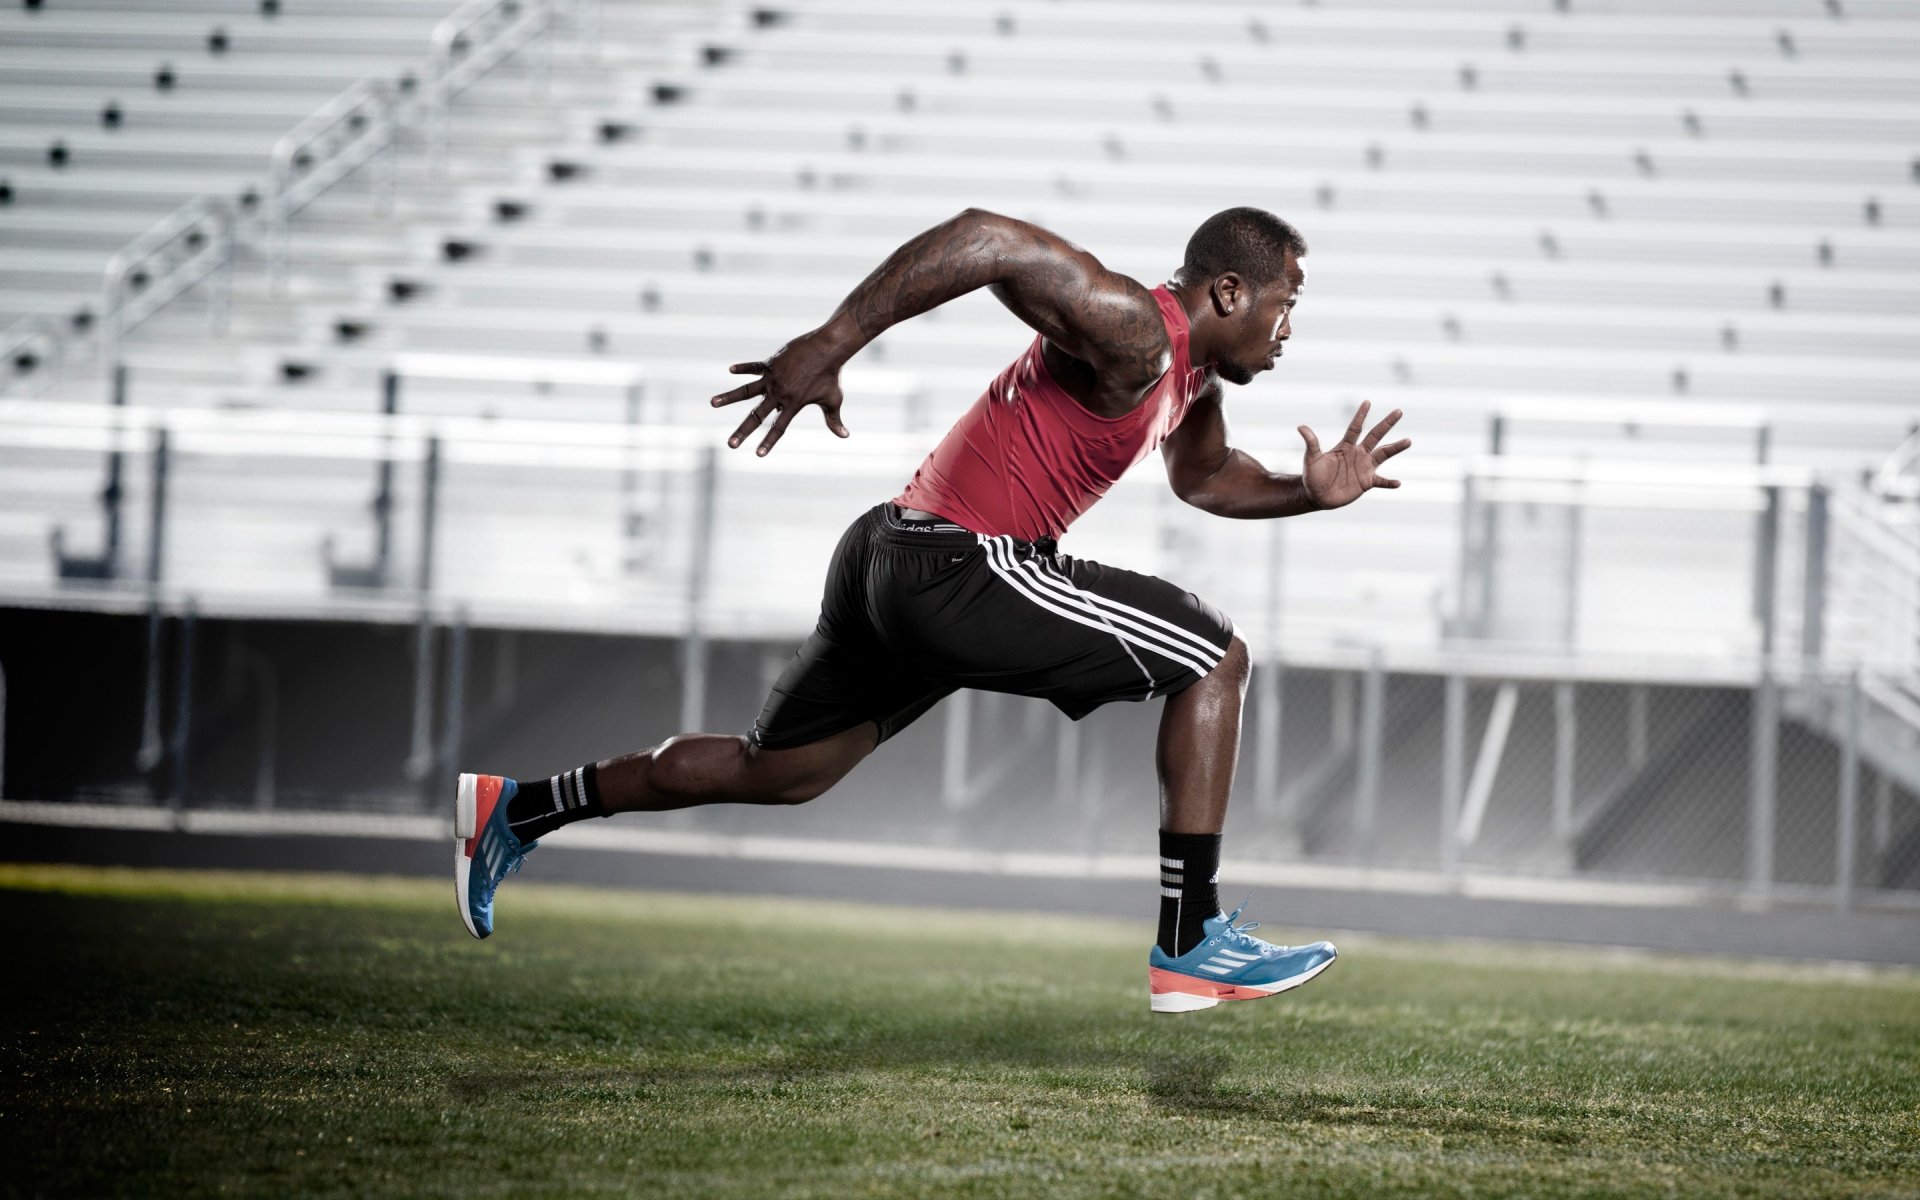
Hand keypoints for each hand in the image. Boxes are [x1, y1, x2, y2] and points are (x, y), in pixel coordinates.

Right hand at [710, 331, 851, 455]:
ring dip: (728, 397)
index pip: (778, 428)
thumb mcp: (833, 399)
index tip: (757, 455)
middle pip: (757, 416)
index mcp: (793, 405)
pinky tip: (730, 370)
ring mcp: (773, 378)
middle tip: (730, 444)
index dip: (768, 442)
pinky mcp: (771, 364)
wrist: (827, 348)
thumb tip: (845, 436)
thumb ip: (834, 420)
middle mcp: (780, 394)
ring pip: (746, 391)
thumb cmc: (832, 375)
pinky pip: (753, 367)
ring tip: (712, 403)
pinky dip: (743, 368)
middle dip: (743, 431)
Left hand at [1299, 401, 1410, 509]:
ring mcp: (1364, 468)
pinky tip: (1398, 483)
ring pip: (1383, 455)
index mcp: (1345, 446)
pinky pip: (1381, 482)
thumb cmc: (1313, 476)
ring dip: (1395, 448)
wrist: (1317, 496)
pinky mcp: (1366, 483)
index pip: (1355, 428)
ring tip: (1408, 440)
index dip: (1360, 415)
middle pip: (1375, 436)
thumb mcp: (1311, 459)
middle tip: (1399, 411)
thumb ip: (1311, 444)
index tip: (1367, 402)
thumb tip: (1301, 427)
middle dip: (1386, 424)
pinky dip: (1389, 482)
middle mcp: (1358, 454)